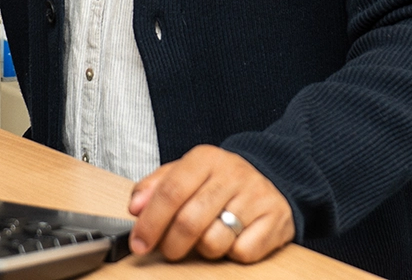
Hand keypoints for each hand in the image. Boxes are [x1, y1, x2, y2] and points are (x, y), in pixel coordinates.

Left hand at [126, 145, 294, 262]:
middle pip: (189, 221)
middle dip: (171, 244)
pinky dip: (232, 253)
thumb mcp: (185, 173)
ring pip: (214, 241)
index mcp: (206, 158)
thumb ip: (155, 187)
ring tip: (206, 237)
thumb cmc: (217, 182)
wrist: (271, 178)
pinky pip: (242, 252)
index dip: (150, 222)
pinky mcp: (276, 219)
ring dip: (203, 249)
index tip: (139, 242)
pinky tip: (232, 238)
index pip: (171, 191)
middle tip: (168, 249)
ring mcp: (256, 195)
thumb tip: (135, 207)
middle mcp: (233, 173)